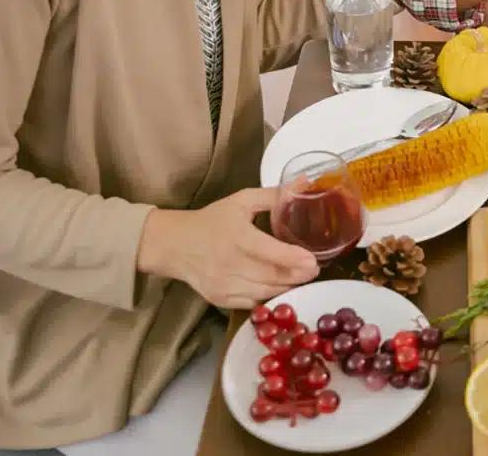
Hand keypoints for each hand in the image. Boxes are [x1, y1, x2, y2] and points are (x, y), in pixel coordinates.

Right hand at [137, 188, 318, 308]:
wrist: (173, 245)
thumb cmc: (211, 220)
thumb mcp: (241, 201)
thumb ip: (273, 195)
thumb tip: (305, 183)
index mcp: (237, 237)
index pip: (269, 251)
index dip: (293, 258)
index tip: (313, 260)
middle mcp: (230, 264)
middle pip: (272, 276)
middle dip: (298, 275)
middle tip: (315, 269)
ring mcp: (224, 286)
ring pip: (265, 292)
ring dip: (288, 287)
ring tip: (303, 278)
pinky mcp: (220, 300)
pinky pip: (253, 303)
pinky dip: (270, 298)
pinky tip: (282, 288)